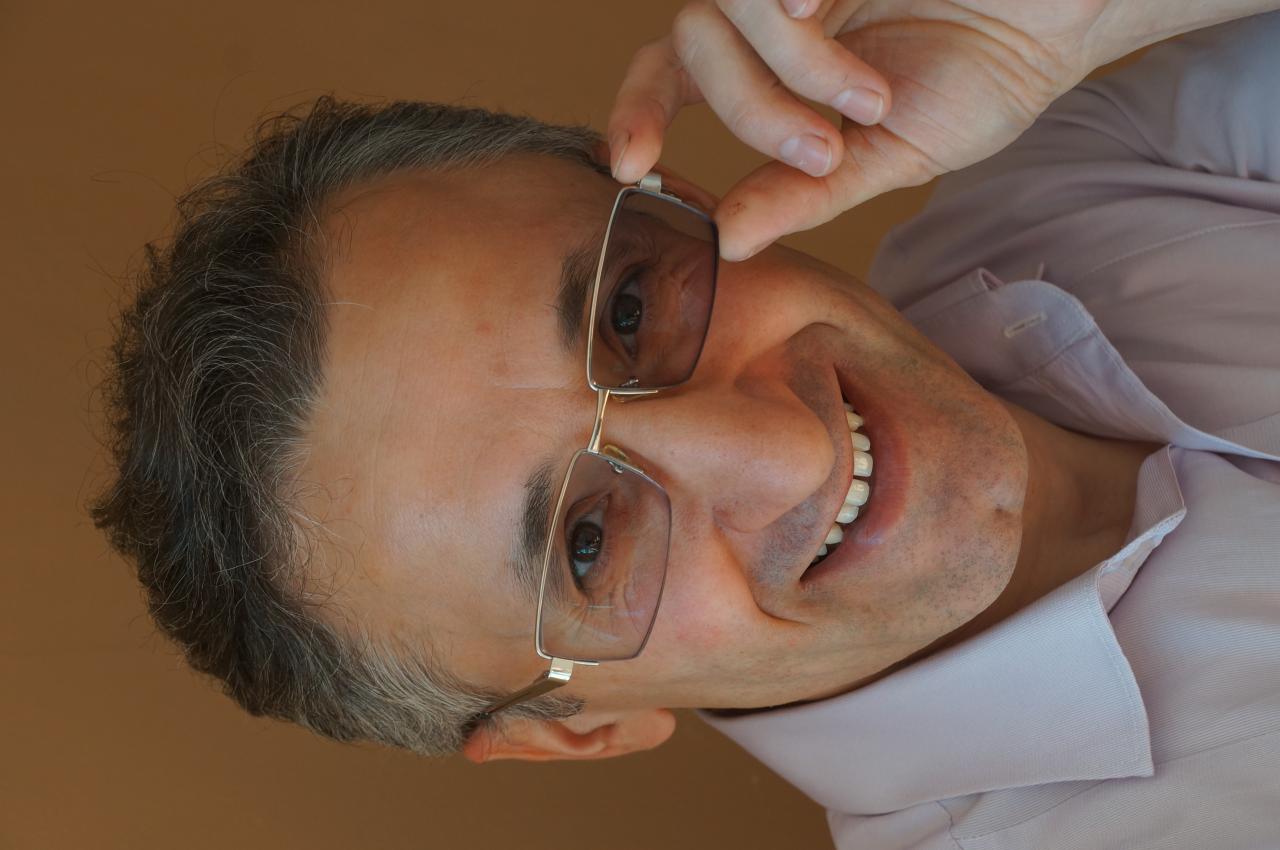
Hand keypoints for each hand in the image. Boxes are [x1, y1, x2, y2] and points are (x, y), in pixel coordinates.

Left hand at [609, 0, 1110, 259]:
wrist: (1060, 23)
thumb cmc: (976, 83)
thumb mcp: (885, 159)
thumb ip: (804, 194)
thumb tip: (726, 242)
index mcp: (771, 62)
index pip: (668, 73)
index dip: (637, 110)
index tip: (630, 164)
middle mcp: (774, 9)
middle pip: (694, 43)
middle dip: (751, 112)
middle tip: (828, 148)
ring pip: (731, 4)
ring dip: (794, 67)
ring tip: (869, 95)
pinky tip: (829, 3)